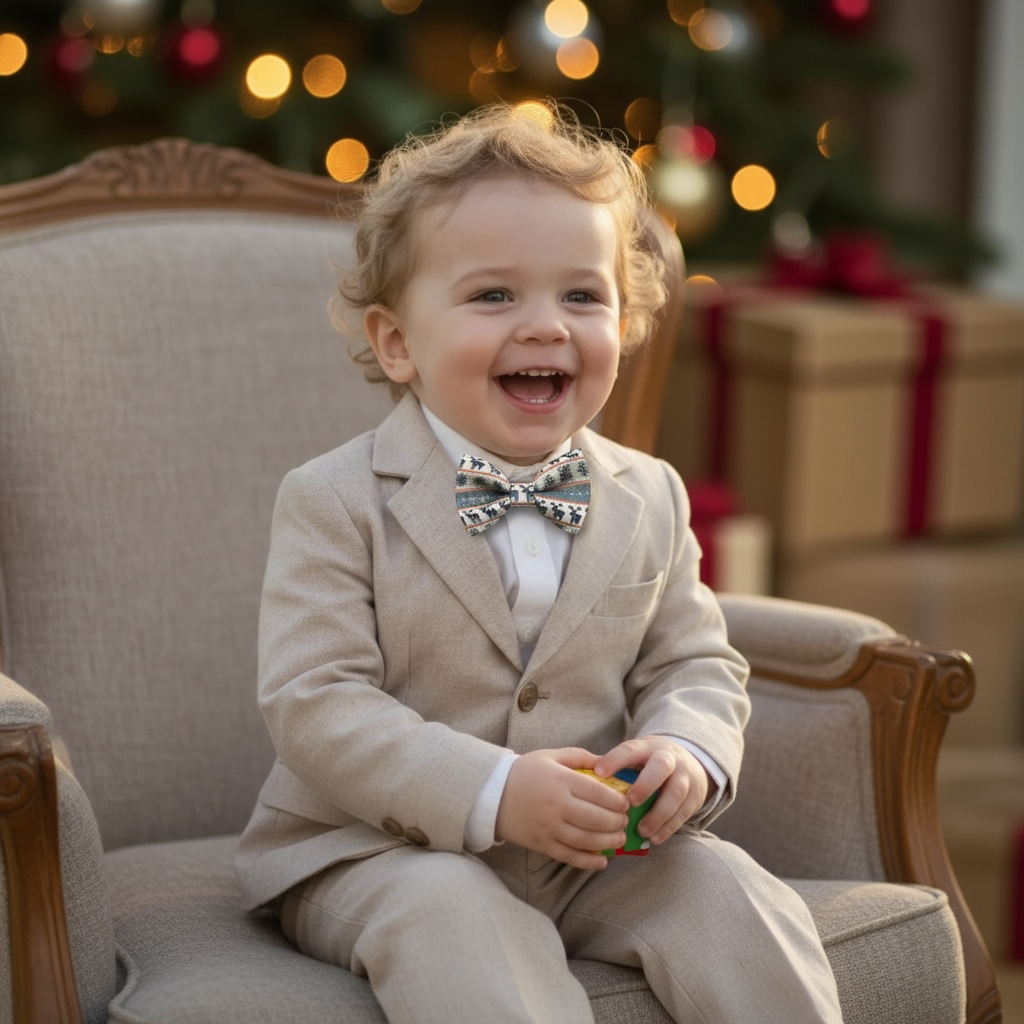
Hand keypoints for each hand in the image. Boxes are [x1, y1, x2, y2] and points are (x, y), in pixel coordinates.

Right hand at [495, 748, 629, 870]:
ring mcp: (549, 827)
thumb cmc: (525, 772)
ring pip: (586, 840)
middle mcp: (556, 805)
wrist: (492, 794)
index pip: (597, 792)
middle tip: (625, 822)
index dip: (616, 800)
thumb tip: (608, 762)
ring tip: (619, 839)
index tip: (626, 803)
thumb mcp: (551, 756)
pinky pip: (569, 856)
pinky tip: (602, 861)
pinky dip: (588, 862)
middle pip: (595, 818)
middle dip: (616, 822)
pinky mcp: (542, 844)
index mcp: (560, 780)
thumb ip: (580, 757)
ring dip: (608, 842)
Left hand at [594, 736, 712, 845]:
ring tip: (641, 830)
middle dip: (646, 784)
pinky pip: (683, 813)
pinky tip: (654, 838)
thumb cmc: (650, 763)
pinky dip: (668, 828)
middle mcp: (669, 759)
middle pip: (661, 767)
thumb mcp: (637, 757)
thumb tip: (583, 782)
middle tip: (629, 803)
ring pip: (675, 793)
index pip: (630, 749)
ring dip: (658, 814)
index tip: (598, 774)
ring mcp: (685, 777)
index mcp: (648, 747)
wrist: (690, 762)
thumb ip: (616, 767)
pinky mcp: (695, 797)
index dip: (615, 760)